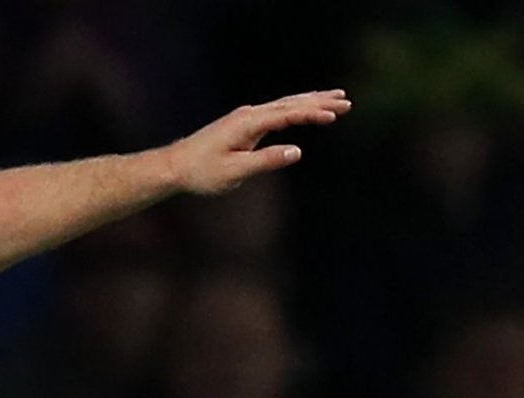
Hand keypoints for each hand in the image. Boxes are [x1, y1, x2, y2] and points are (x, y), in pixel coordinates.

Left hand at [166, 90, 350, 196]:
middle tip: (347, 102)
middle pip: (291, 103)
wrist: (176, 165)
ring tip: (336, 99)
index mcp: (248, 124)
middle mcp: (249, 115)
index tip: (334, 115)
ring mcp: (248, 117)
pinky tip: (307, 107)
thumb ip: (266, 161)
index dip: (312, 114)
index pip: (286, 115)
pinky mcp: (247, 123)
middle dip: (320, 102)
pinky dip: (297, 108)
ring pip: (286, 104)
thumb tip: (296, 152)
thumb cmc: (203, 172)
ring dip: (312, 101)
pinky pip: (278, 111)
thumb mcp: (235, 172)